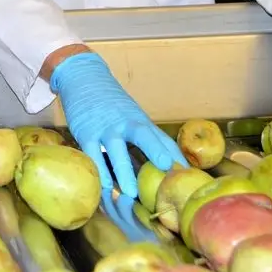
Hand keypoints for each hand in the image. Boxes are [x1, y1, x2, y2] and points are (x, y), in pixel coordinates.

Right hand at [50, 51, 186, 198]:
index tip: (189, 176)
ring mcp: (105, 128)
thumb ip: (143, 141)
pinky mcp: (86, 132)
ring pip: (116, 150)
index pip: (162, 139)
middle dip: (157, 152)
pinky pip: (93, 153)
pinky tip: (104, 186)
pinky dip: (99, 170)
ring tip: (131, 194)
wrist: (83, 78)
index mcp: (141, 121)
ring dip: (125, 171)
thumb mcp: (130, 117)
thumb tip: (161, 170)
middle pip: (144, 136)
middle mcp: (125, 123)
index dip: (175, 156)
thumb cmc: (110, 104)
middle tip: (168, 171)